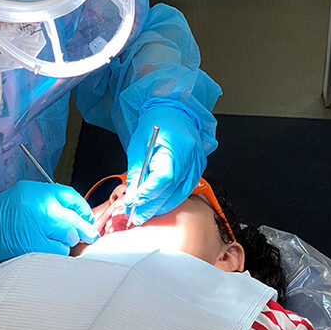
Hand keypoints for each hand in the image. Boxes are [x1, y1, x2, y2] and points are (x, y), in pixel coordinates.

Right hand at [0, 180, 98, 265]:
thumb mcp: (22, 198)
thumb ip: (47, 202)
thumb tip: (76, 216)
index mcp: (36, 191)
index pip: (70, 196)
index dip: (83, 209)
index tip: (87, 217)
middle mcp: (39, 205)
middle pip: (74, 219)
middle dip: (85, 230)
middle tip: (89, 236)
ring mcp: (37, 226)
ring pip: (68, 238)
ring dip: (65, 243)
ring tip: (50, 241)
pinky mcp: (34, 246)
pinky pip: (58, 252)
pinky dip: (54, 253)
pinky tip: (42, 249)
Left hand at [125, 105, 205, 224]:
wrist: (173, 112)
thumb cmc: (155, 124)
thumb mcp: (139, 146)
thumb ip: (137, 172)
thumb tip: (133, 196)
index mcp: (177, 147)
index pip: (164, 177)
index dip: (149, 193)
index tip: (134, 203)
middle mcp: (191, 157)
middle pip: (172, 189)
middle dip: (152, 206)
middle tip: (136, 216)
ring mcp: (197, 165)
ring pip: (180, 193)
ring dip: (161, 206)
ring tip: (144, 214)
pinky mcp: (198, 169)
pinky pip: (185, 190)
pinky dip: (171, 199)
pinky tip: (159, 205)